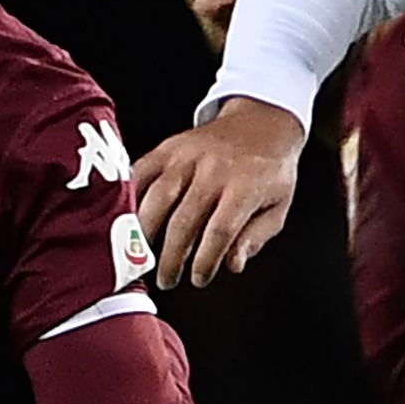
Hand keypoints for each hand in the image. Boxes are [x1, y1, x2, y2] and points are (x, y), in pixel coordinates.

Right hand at [131, 101, 307, 288]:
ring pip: (156, 198)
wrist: (261, 123)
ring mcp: (187, 157)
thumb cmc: (270, 171)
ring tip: (142, 257)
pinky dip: (130, 197)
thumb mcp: (278, 208)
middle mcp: (213, 170)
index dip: (205, 260)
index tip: (199, 279)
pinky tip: (126, 220)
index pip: (220, 231)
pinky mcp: (168, 148)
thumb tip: (232, 265)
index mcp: (244, 187)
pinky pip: (141, 172)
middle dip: (171, 257)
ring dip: (145, 234)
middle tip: (167, 280)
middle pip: (184, 221)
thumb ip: (255, 238)